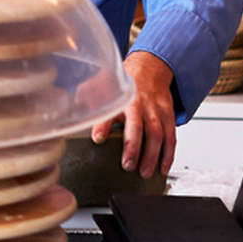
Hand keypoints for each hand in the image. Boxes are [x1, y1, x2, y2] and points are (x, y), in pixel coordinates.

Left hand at [90, 50, 176, 178]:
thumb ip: (87, 98)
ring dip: (152, 156)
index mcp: (121, 95)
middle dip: (133, 147)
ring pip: (158, 134)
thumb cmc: (124, 81)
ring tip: (144, 172)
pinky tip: (162, 168)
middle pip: (138, 126)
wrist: (149, 69)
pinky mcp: (168, 115)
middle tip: (127, 165)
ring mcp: (156, 110)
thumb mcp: (101, 84)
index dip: (103, 124)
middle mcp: (139, 103)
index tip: (97, 138)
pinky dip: (168, 154)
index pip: (110, 109)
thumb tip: (71, 113)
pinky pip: (171, 136)